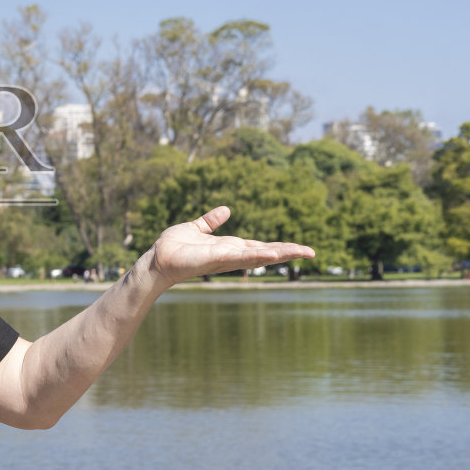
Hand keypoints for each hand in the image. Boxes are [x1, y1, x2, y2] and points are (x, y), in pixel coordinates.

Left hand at [148, 206, 313, 290]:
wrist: (158, 258)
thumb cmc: (175, 246)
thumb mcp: (196, 228)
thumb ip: (210, 221)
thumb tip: (226, 210)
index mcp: (230, 247)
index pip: (260, 246)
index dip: (280, 246)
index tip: (300, 247)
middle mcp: (232, 255)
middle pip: (266, 253)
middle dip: (288, 252)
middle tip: (311, 252)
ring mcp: (226, 258)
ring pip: (258, 256)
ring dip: (279, 254)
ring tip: (301, 252)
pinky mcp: (216, 259)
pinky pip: (240, 257)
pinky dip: (256, 255)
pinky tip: (272, 254)